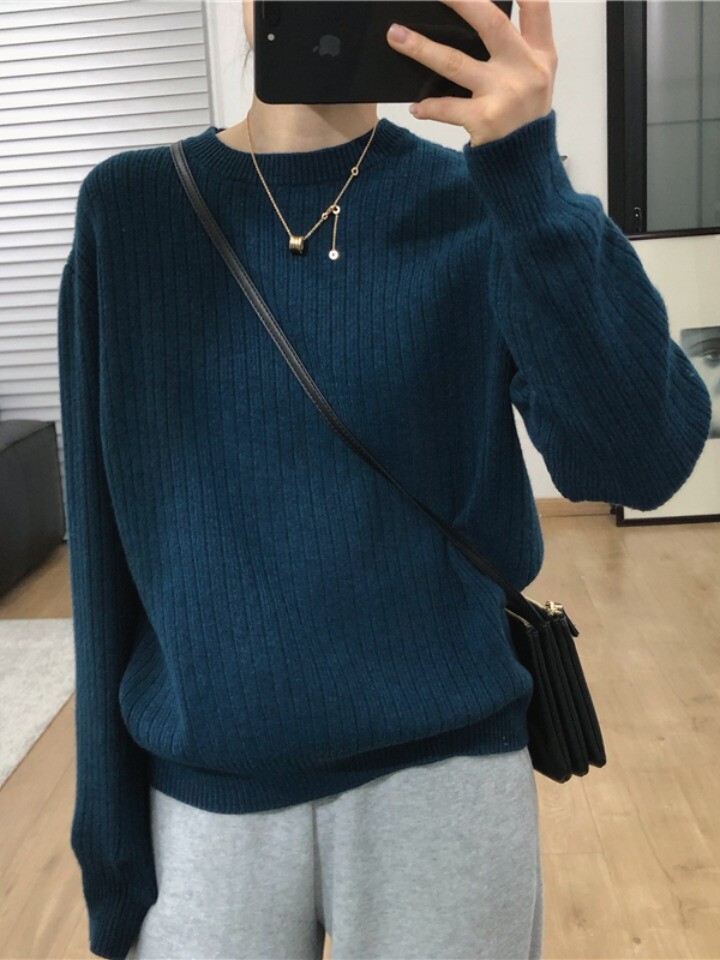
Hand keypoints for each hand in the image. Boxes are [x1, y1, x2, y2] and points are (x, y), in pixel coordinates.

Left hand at [386, 0, 557, 146]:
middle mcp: (525, 69)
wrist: (526, 166)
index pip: (537, 7)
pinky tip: (415, 106)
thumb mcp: (538, 78)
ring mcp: (504, 94)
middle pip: (490, 23)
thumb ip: (520, 46)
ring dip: (421, 48)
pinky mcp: (485, 120)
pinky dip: (428, 107)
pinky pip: (447, 108)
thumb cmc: (525, 118)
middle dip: (461, 1)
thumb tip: (477, 14)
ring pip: (456, 63)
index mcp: (540, 55)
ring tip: (395, 35)